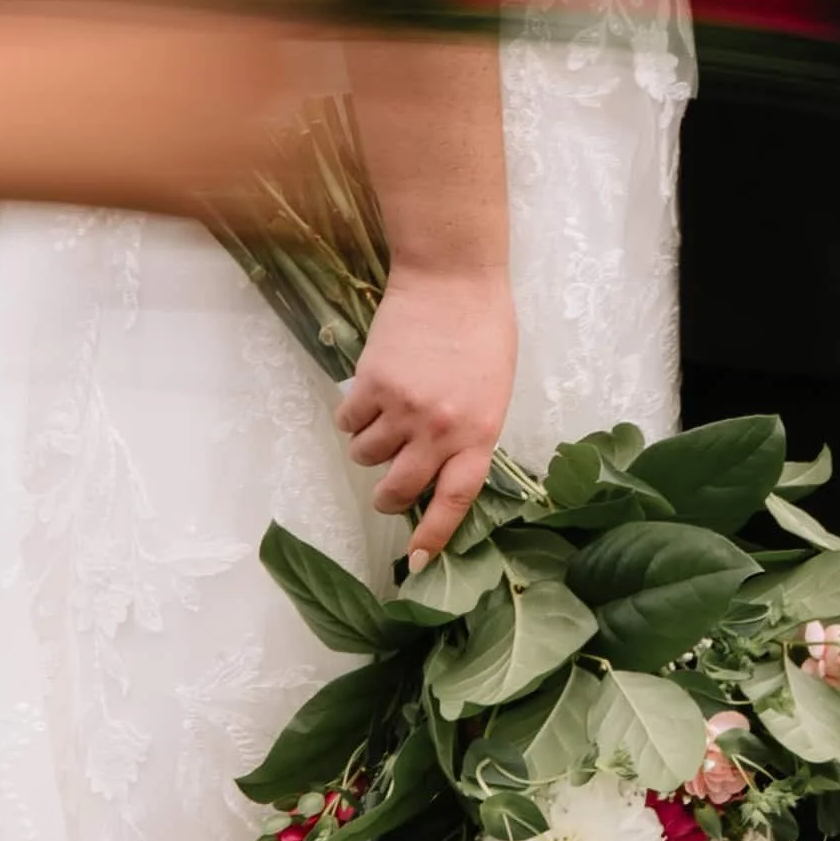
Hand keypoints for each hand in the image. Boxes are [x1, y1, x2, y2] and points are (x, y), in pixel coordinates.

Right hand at [337, 268, 516, 565]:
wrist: (453, 278)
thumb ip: (468, 433)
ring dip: (368, 446)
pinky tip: (367, 395)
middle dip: (386, 496)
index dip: (435, 536)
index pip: (455, 501)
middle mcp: (440, 429)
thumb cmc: (483, 330)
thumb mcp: (492, 391)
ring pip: (366, 455)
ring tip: (383, 418)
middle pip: (398, 489)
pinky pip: (347, 420)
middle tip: (385, 490)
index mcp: (479, 434)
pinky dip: (351, 415)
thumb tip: (438, 468)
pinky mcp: (371, 383)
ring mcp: (403, 407)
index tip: (418, 563)